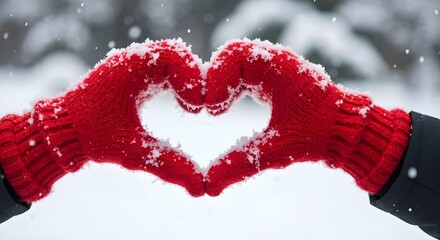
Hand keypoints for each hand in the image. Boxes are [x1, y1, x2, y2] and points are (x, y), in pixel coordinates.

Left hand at [0, 40, 204, 201]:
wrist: (60, 131)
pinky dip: (177, 83)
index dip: (193, 78)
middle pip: (176, 55)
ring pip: (171, 61)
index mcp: (131, 68)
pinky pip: (164, 69)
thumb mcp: (131, 150)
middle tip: (197, 106)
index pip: (174, 56)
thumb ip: (167, 164)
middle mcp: (133, 61)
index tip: (197, 105)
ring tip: (190, 107)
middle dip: (192, 79)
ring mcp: (133, 65)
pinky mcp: (134, 74)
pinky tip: (181, 103)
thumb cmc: (90, 137)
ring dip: (185, 81)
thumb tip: (199, 186)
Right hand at [204, 40, 410, 195]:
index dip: (215, 78)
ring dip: (222, 84)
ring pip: (236, 64)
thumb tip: (209, 186)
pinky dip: (231, 87)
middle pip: (231, 56)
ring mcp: (274, 68)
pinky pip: (244, 73)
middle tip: (210, 108)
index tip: (211, 108)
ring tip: (218, 110)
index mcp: (277, 67)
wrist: (349, 130)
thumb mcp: (278, 149)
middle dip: (215, 80)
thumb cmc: (320, 134)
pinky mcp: (273, 79)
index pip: (233, 55)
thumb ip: (242, 164)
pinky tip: (227, 106)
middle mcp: (275, 62)